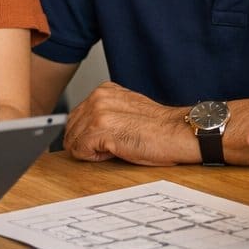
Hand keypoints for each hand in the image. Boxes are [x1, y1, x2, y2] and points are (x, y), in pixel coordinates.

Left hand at [62, 81, 193, 164]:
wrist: (178, 133)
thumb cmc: (158, 129)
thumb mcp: (126, 110)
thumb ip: (105, 113)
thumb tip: (85, 130)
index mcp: (104, 90)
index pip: (76, 117)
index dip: (88, 135)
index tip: (107, 139)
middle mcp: (97, 97)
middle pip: (70, 129)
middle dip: (86, 143)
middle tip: (113, 145)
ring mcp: (97, 111)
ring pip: (72, 141)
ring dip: (91, 150)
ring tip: (116, 146)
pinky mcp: (99, 128)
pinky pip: (79, 151)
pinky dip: (94, 157)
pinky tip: (115, 151)